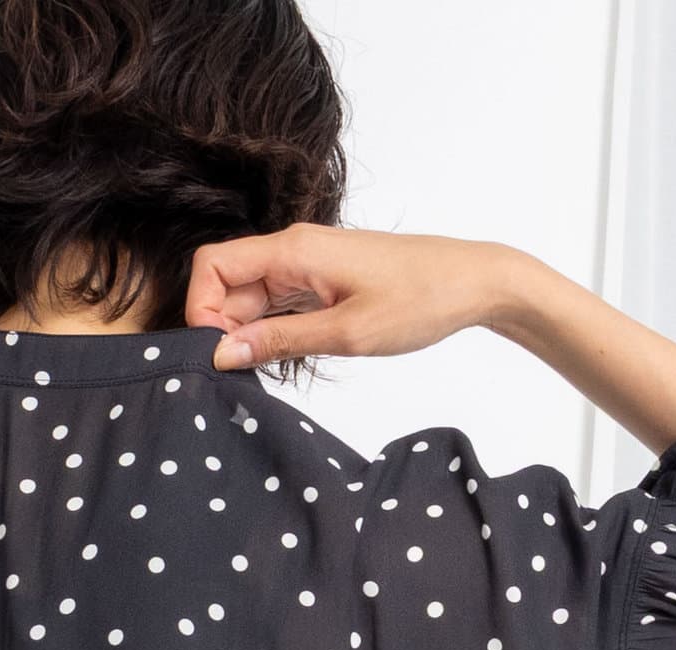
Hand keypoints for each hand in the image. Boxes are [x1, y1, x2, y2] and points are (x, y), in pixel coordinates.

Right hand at [186, 221, 518, 369]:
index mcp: (293, 250)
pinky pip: (276, 305)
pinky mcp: (321, 283)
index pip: (212, 265)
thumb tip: (222, 354)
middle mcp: (293, 251)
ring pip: (249, 299)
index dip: (202, 309)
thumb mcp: (346, 332)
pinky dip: (271, 333)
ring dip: (247, 335)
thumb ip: (280, 342)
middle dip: (223, 329)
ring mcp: (307, 267)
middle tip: (244, 373)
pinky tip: (287, 359)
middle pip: (227, 286)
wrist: (474, 283)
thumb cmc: (420, 299)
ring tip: (268, 371)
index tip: (219, 352)